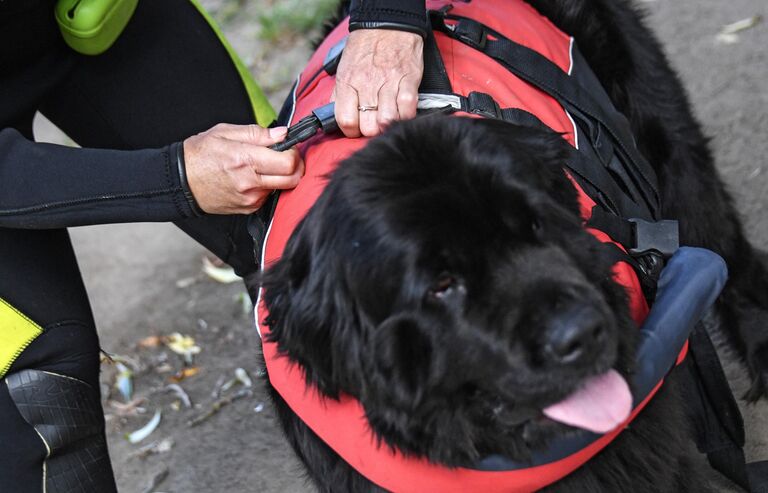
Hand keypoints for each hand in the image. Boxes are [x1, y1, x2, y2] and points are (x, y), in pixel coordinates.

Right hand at [183, 124, 303, 213]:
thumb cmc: (200, 154)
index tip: (287, 147)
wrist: (180, 182)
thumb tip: (282, 134)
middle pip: (292, 179)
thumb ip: (257, 133)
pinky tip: (253, 178)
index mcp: (245, 160)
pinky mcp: (249, 208)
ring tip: (262, 166)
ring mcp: (250, 198)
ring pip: (282, 187)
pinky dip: (268, 186)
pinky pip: (269, 196)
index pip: (288, 162)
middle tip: (286, 157)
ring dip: (280, 176)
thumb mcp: (225, 133)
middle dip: (295, 166)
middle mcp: (250, 183)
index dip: (294, 153)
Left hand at [333, 29, 423, 137]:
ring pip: (387, 121)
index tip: (356, 128)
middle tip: (373, 123)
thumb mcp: (344, 68)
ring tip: (387, 119)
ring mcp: (389, 83)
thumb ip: (339, 93)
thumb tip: (333, 115)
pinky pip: (407, 109)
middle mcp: (367, 84)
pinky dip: (405, 116)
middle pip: (368, 127)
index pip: (346, 121)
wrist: (388, 25)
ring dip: (388, 125)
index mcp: (348, 82)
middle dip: (371, 130)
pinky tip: (402, 113)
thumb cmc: (365, 48)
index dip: (351, 131)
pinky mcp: (408, 80)